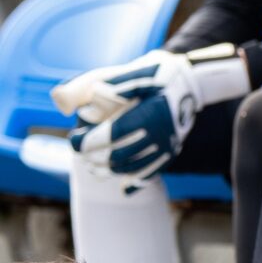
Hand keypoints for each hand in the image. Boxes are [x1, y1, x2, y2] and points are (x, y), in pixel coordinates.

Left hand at [53, 44, 248, 189]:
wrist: (194, 82)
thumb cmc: (159, 73)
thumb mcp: (134, 72)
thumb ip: (103, 85)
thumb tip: (67, 100)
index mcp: (148, 115)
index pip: (111, 135)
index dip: (88, 142)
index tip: (73, 141)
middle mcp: (160, 135)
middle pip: (120, 156)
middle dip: (95, 158)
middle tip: (80, 154)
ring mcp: (168, 146)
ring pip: (134, 167)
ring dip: (110, 171)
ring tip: (93, 166)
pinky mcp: (173, 151)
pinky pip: (154, 172)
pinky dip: (137, 182)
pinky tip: (124, 190)